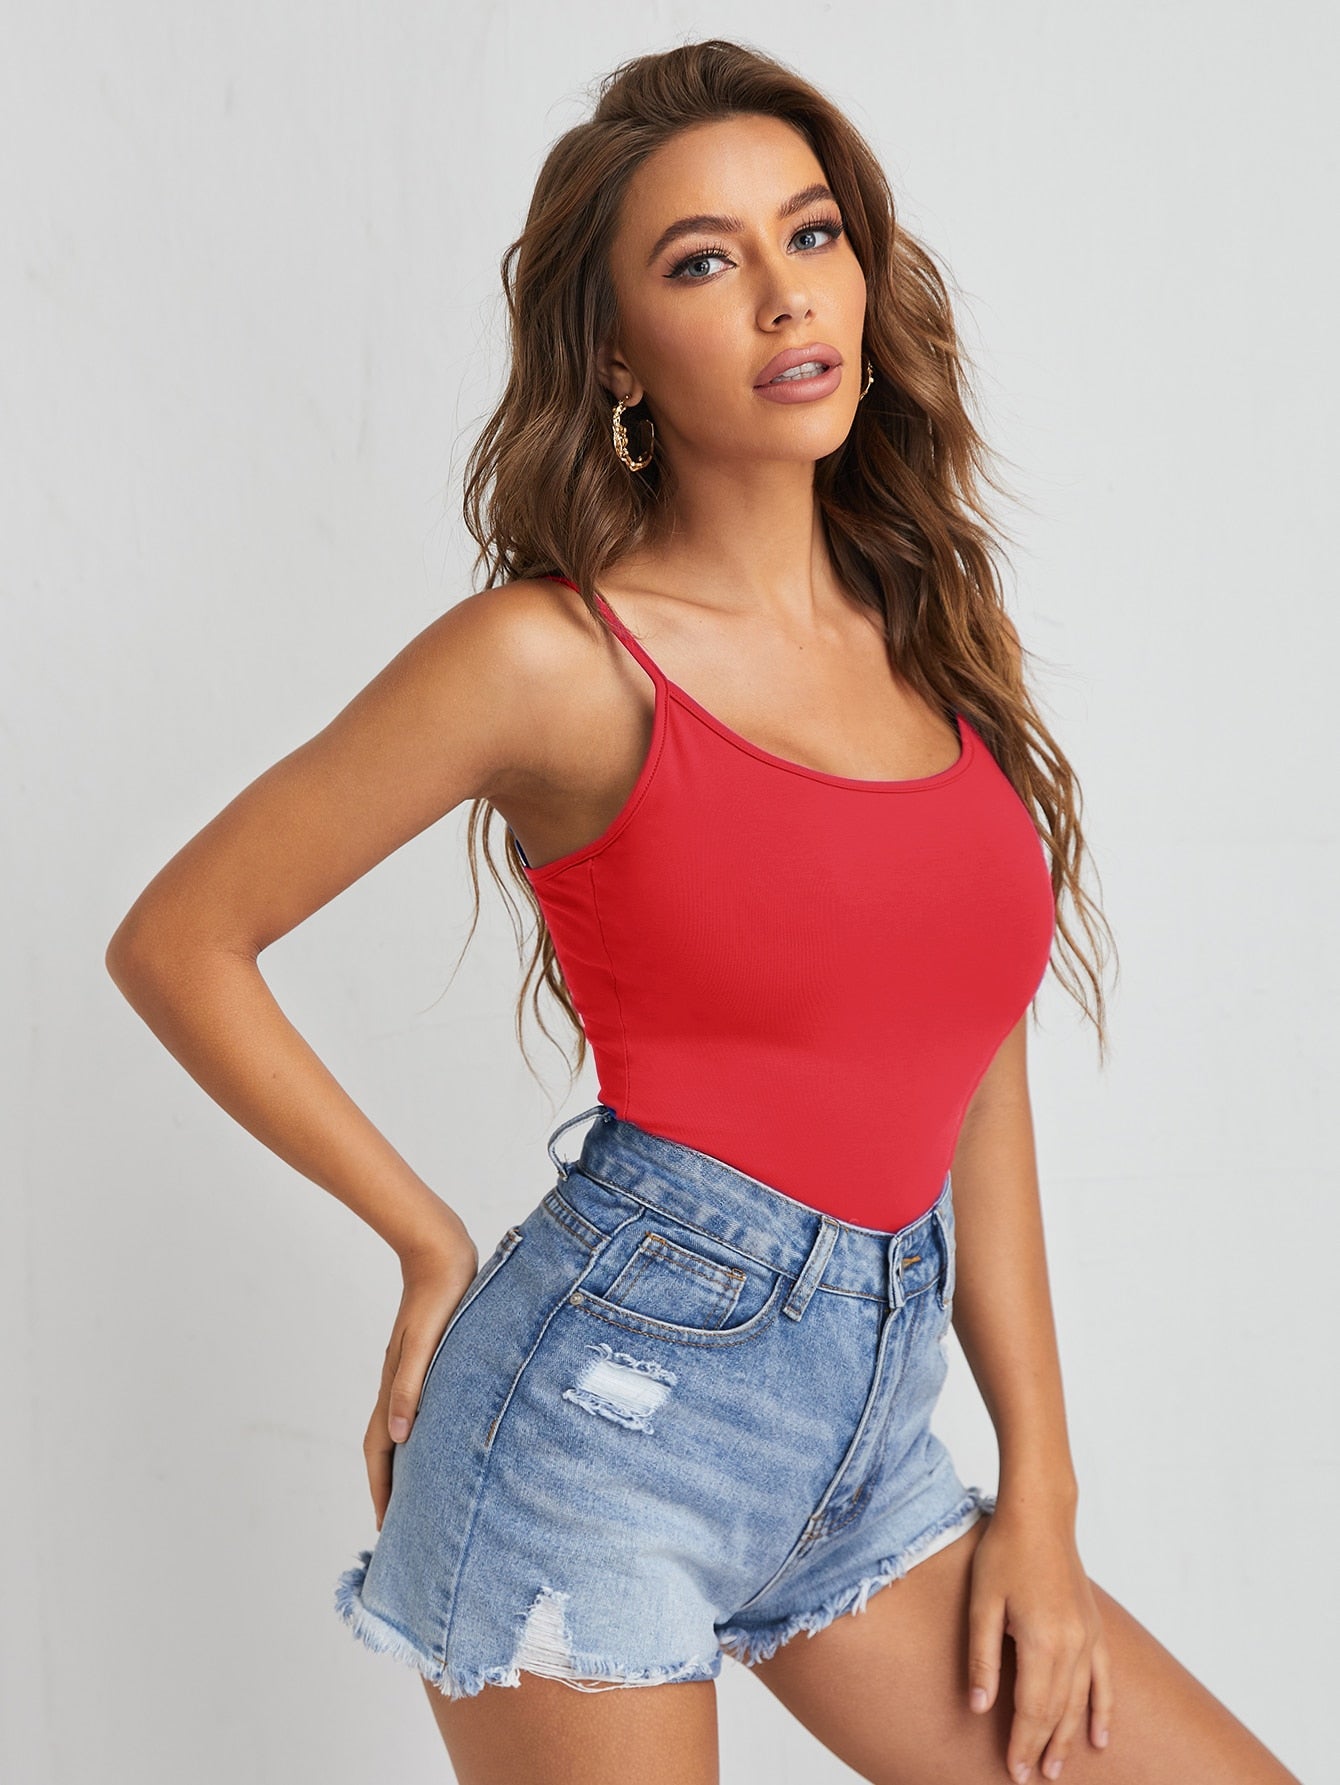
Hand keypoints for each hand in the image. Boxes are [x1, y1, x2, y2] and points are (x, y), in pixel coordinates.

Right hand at [363, 1225, 479, 1532]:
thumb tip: (400, 1437)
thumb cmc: (441, 1295)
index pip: (381, 1450)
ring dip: (402, 1463)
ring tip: (416, 1493)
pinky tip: (435, 1437)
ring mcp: (409, 1371)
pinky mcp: (426, 1359)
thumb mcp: (426, 1343)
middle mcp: (398, 1382)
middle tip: (398, 1524)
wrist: (440, 1250)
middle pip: (385, 1446)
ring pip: (399, 1428)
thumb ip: (412, 1386)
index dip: (382, 1489)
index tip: (386, 1527)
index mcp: (395, 1384)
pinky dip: (418, 1433)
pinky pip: (415, 1408)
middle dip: (389, 1486)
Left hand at [967, 1499, 1113, 1780]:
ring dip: (1067, 1736)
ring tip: (1054, 1766)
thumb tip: (979, 1707)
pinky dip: (1103, 1709)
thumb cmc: (1004, 1552)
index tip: (1013, 1771)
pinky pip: (1103, 1679)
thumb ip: (982, 1657)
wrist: (1040, 1515)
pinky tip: (1100, 1737)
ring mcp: (1088, 1637)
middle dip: (1041, 1747)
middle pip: (1057, 1711)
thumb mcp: (982, 1603)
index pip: (1032, 1709)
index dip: (1022, 1743)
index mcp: (1042, 1641)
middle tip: (1029, 1777)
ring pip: (1079, 1701)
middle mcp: (1072, 1645)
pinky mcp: (1095, 1628)